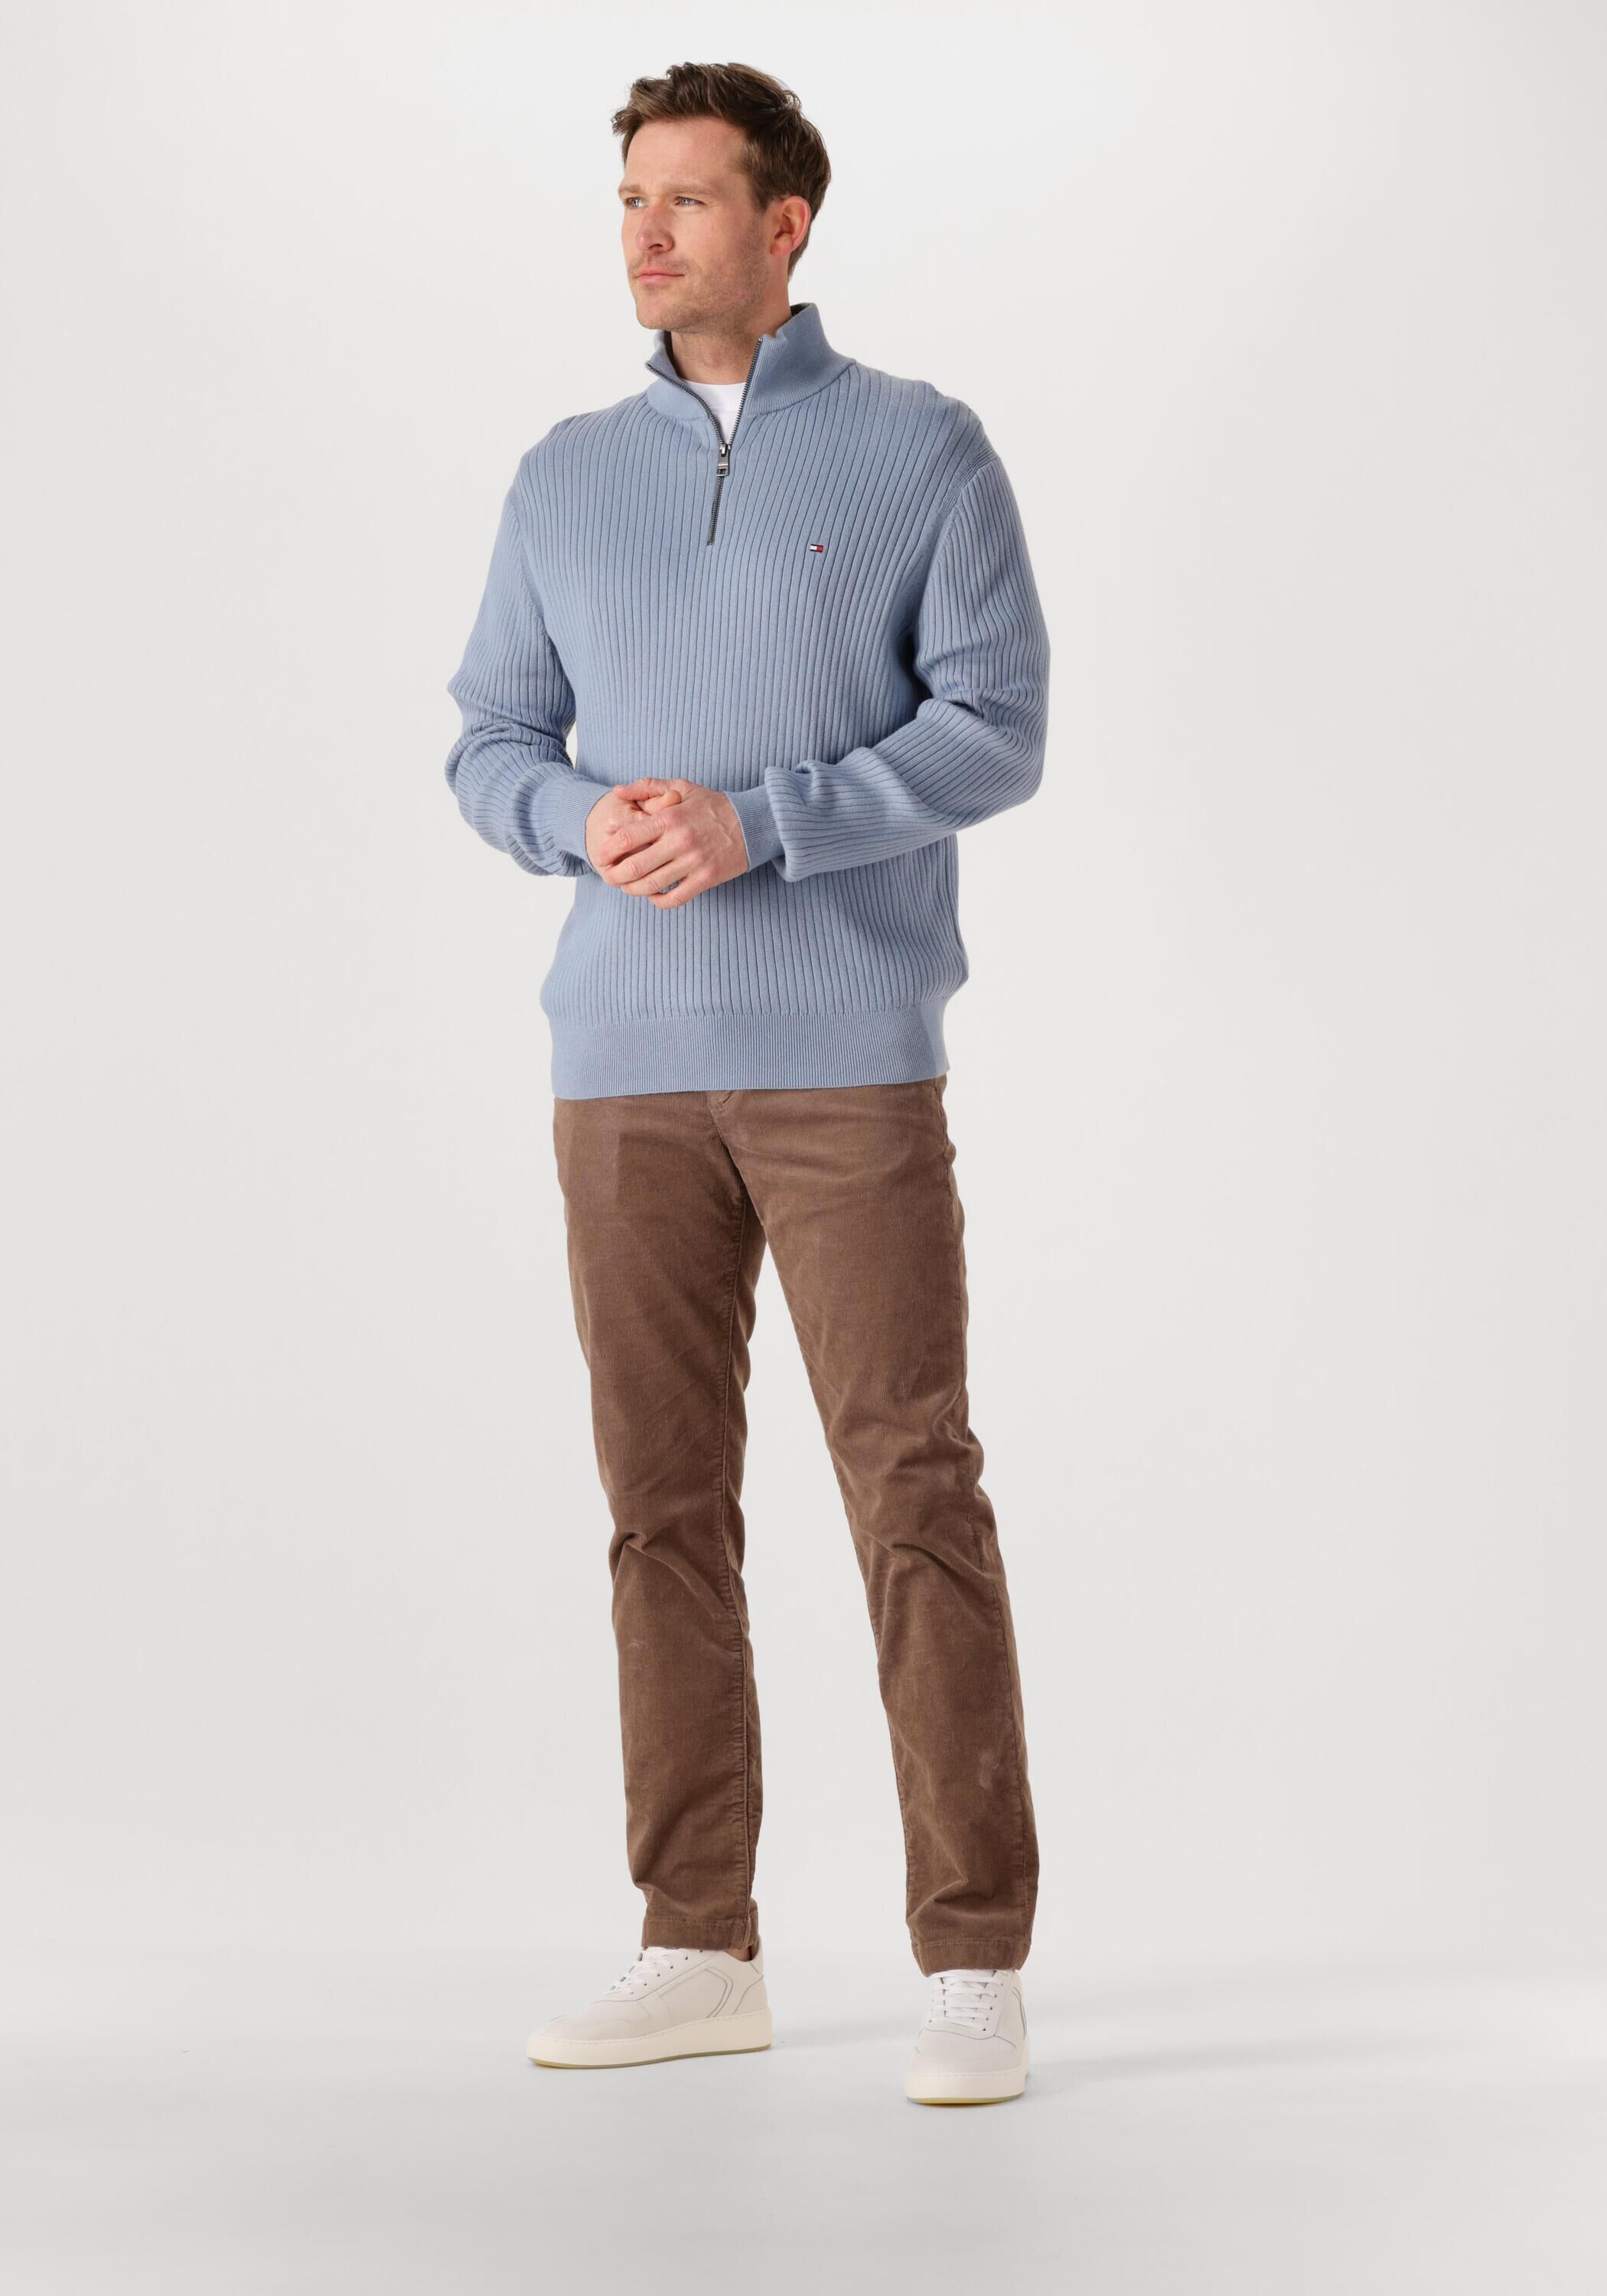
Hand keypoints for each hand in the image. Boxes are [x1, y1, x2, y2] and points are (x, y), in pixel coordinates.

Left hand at [591, 777, 750, 907]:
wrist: (753, 822)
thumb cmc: (713, 804)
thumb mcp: (682, 787)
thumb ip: (648, 787)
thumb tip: (617, 792)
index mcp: (670, 818)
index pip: (628, 838)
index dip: (608, 850)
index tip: (601, 856)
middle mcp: (679, 841)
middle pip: (634, 866)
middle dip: (614, 876)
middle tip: (608, 877)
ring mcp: (693, 862)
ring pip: (652, 885)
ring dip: (633, 890)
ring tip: (626, 887)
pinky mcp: (706, 879)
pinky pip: (675, 898)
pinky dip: (659, 901)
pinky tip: (654, 896)